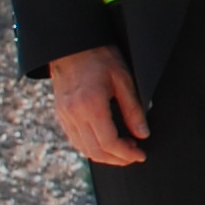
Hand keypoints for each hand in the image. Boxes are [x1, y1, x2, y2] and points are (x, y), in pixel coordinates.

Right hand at [46, 48, 147, 166]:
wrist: (72, 46)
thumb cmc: (101, 58)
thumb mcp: (123, 80)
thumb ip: (133, 110)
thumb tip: (143, 134)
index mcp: (91, 105)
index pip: (109, 142)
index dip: (126, 154)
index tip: (141, 155)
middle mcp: (74, 114)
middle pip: (95, 151)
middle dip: (117, 159)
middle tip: (135, 155)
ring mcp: (64, 116)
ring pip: (83, 148)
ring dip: (104, 155)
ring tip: (124, 150)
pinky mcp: (61, 114)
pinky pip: (75, 139)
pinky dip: (91, 147)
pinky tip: (106, 142)